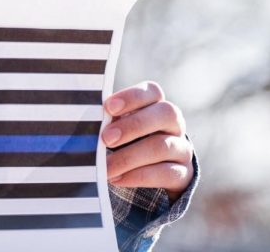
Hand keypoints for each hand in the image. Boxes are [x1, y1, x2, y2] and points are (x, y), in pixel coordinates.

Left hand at [102, 81, 194, 199]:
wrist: (155, 172)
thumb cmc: (129, 141)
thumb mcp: (120, 128)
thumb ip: (110, 122)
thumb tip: (86, 125)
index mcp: (157, 105)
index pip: (153, 92)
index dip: (132, 97)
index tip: (108, 107)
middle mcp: (174, 123)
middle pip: (166, 114)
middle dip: (133, 125)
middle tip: (106, 138)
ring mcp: (181, 148)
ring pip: (163, 146)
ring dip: (130, 157)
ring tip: (106, 167)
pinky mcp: (183, 174)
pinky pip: (166, 173)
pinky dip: (138, 176)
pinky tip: (118, 179)